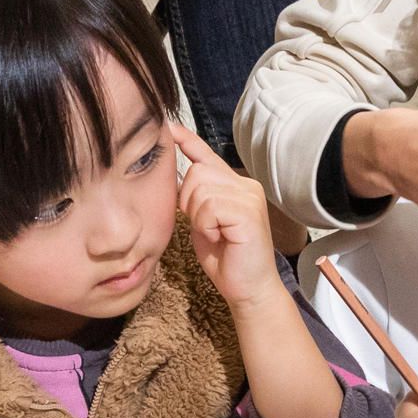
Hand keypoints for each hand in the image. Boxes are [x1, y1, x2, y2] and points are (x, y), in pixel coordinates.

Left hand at [172, 123, 283, 310]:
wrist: (249, 289)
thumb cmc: (226, 259)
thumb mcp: (203, 222)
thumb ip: (195, 198)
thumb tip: (175, 176)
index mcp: (236, 185)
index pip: (207, 156)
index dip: (187, 141)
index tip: (168, 128)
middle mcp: (246, 185)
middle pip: (198, 171)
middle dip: (189, 199)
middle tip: (203, 225)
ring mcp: (249, 197)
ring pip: (201, 188)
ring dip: (198, 216)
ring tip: (214, 233)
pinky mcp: (248, 212)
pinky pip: (210, 207)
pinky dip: (206, 225)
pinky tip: (220, 237)